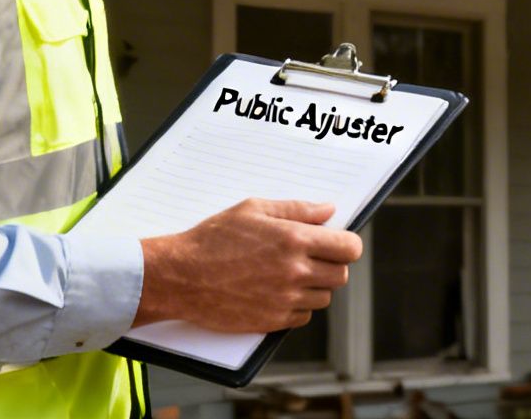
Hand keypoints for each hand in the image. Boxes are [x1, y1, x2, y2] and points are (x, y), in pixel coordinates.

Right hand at [134, 199, 363, 332]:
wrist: (181, 276)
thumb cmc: (213, 239)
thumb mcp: (253, 210)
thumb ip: (296, 209)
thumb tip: (328, 211)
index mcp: (294, 240)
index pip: (348, 248)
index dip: (347, 244)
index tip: (338, 242)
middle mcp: (295, 272)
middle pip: (340, 275)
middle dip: (331, 264)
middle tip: (312, 256)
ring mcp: (285, 299)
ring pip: (324, 297)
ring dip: (315, 286)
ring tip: (289, 273)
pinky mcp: (273, 321)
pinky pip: (303, 316)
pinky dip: (297, 305)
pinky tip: (277, 291)